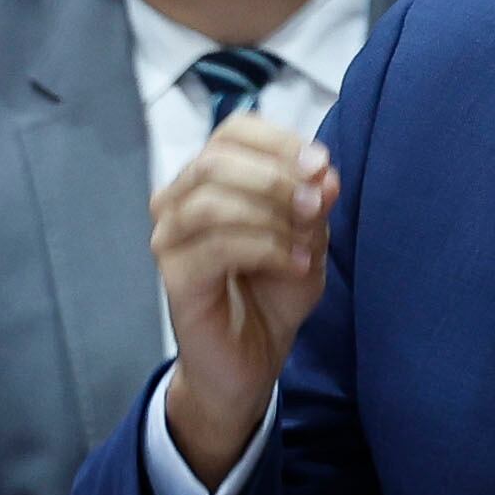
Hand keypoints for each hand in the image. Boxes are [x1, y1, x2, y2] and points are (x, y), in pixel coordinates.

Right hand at [152, 114, 338, 484]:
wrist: (250, 363)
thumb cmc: (272, 295)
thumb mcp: (307, 239)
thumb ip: (313, 203)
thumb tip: (325, 173)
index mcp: (208, 179)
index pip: (233, 131)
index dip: (279, 141)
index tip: (322, 166)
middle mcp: (178, 201)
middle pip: (217, 159)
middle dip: (277, 177)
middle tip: (319, 204)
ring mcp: (169, 239)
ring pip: (213, 200)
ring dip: (272, 215)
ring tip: (309, 243)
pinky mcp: (174, 277)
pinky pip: (218, 246)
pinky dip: (267, 249)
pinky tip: (297, 265)